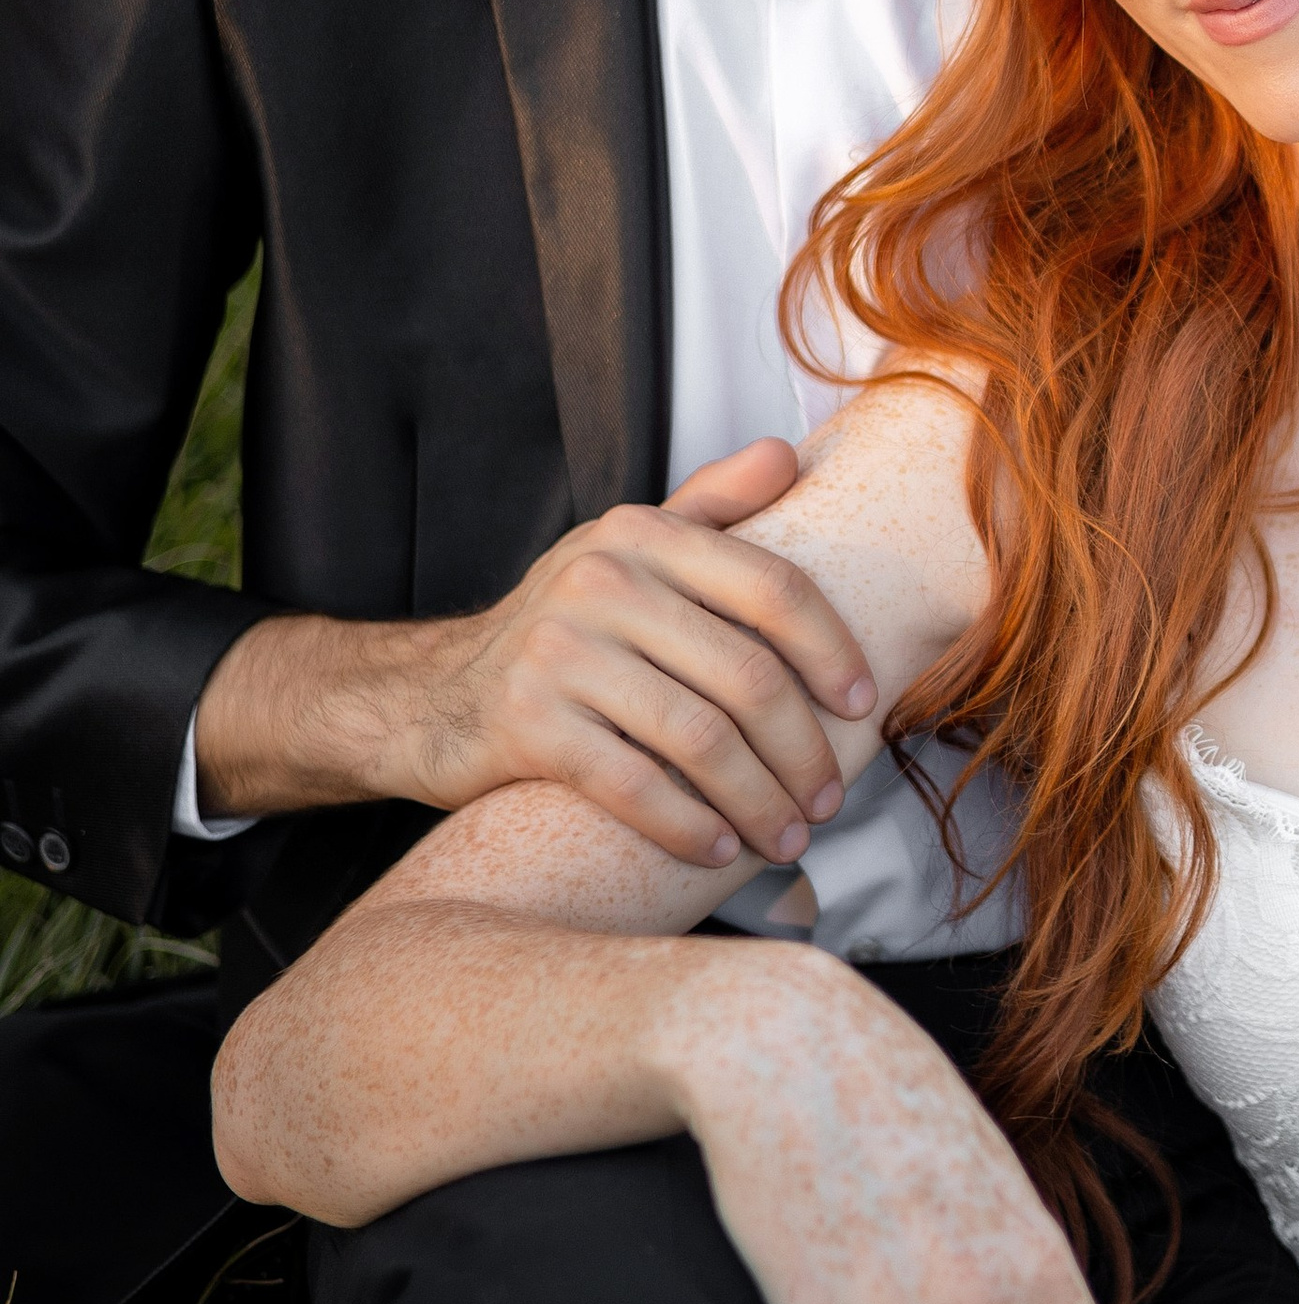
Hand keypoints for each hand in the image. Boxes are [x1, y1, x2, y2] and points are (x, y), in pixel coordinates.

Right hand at [194, 437, 877, 864]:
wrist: (430, 695)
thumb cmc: (562, 628)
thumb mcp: (628, 550)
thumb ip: (710, 506)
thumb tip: (787, 454)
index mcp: (642, 534)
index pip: (772, 587)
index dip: (832, 650)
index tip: (864, 706)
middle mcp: (601, 581)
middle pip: (746, 674)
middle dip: (803, 749)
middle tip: (831, 796)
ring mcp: (559, 653)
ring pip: (699, 738)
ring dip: (759, 800)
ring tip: (789, 835)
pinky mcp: (526, 725)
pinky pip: (634, 785)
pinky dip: (688, 825)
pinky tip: (719, 849)